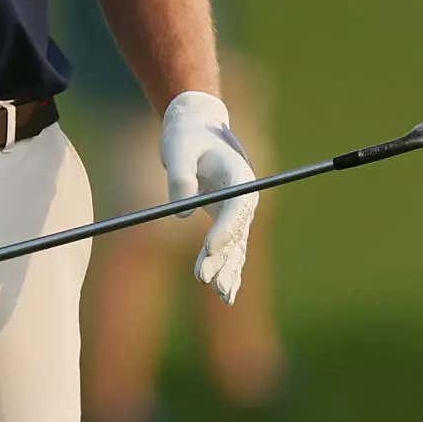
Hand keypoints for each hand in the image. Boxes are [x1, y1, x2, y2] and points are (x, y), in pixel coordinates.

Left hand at [159, 90, 256, 302]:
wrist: (196, 126)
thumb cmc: (187, 135)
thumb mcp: (178, 148)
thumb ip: (180, 176)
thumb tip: (181, 213)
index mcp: (239, 176)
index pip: (236, 209)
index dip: (224, 231)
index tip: (208, 249)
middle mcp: (244, 197)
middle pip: (237, 233)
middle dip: (222, 258)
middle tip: (204, 278)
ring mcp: (237, 211)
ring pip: (236, 246)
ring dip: (229, 270)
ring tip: (221, 294)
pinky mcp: (226, 219)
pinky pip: (230, 248)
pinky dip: (228, 269)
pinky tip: (226, 293)